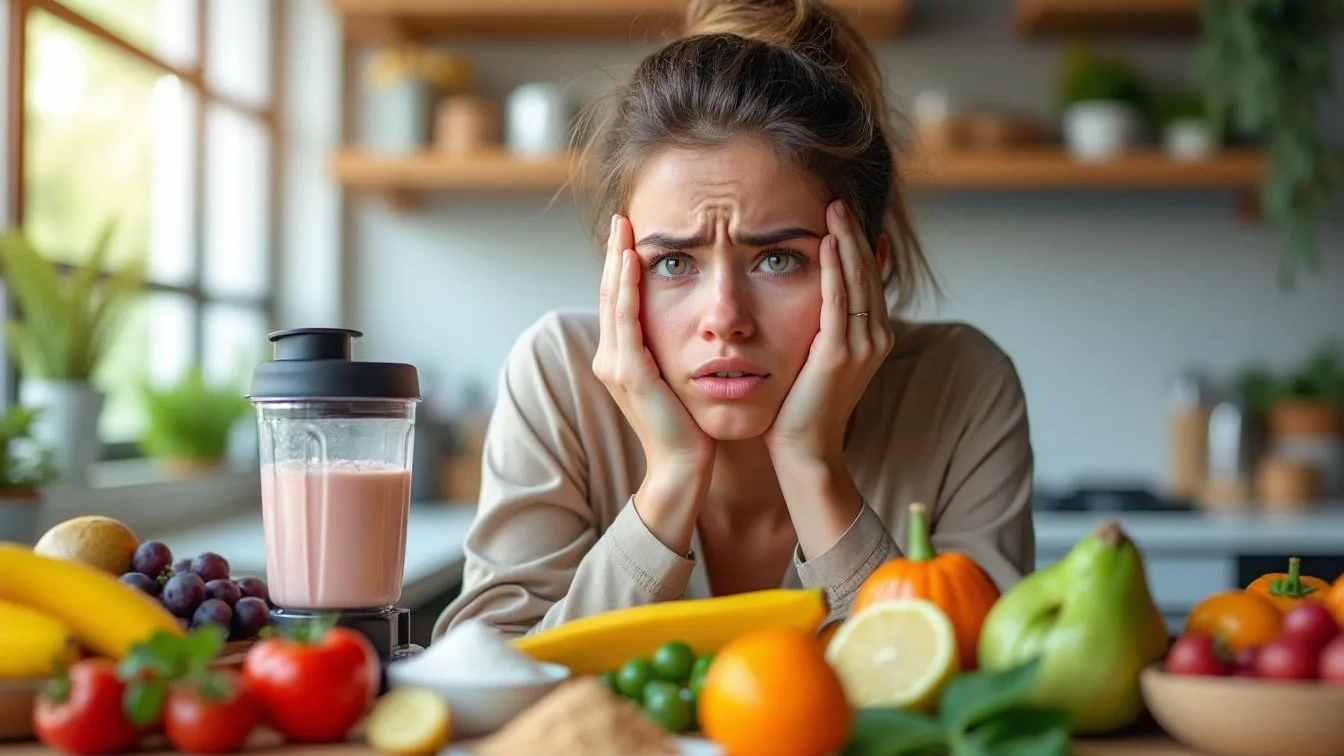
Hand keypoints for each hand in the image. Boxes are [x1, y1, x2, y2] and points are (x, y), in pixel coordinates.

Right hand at [592, 215, 715, 544]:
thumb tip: (693, 322)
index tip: (631, 233)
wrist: (684, 468)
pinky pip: (626, 319)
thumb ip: (675, 351)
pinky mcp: (630, 373)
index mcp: (622, 359)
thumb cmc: (689, 427)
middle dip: (614, 254)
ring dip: (617, 261)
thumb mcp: (679, 379)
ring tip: (624, 229)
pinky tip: (633, 262)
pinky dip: (626, 288)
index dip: (621, 266)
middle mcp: (612, 359)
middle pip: (609, 293)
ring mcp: (617, 365)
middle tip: (623, 217)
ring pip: (613, 301)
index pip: (619, 301)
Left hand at [764, 199, 894, 465]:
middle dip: (854, 231)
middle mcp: (876, 337)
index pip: (868, 276)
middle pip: (867, 270)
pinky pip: (839, 300)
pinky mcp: (840, 354)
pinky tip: (826, 241)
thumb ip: (823, 326)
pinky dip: (834, 268)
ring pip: (857, 279)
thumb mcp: (818, 358)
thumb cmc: (802, 408)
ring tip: (834, 206)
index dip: (857, 242)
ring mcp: (862, 346)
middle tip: (838, 196)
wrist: (805, 452)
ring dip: (846, 240)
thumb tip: (816, 295)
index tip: (841, 211)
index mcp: (874, 336)